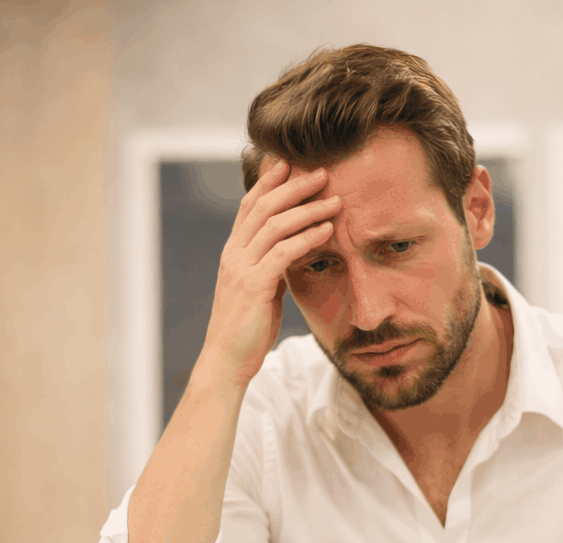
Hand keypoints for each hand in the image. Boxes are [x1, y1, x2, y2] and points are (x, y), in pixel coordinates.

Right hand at [197, 161, 339, 386]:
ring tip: (335, 199)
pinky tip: (327, 230)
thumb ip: (272, 266)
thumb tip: (293, 251)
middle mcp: (234, 254)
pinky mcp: (254, 285)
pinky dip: (307, 238)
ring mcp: (241, 268)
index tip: (292, 161)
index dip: (270, 180)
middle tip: (323, 171)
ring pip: (275, 225)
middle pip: (264, 206)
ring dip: (308, 209)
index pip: (250, 205)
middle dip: (294, 185)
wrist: (227, 360)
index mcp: (233, 251)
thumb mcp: (260, 289)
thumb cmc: (247, 328)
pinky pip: (283, 253)